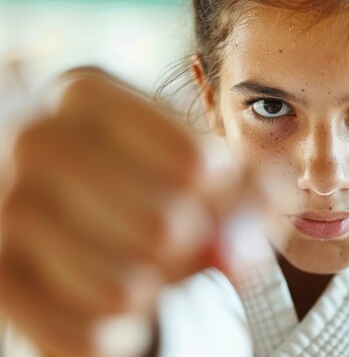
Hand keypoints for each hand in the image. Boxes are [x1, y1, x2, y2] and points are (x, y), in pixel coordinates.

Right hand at [0, 69, 232, 356]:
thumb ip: (243, 193)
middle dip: (192, 250)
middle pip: (164, 225)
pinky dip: (120, 333)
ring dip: (154, 293)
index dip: (226, 202)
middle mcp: (34, 139)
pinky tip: (114, 306)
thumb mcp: (195, 166)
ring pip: (124, 287)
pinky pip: (88, 335)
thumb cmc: (140, 176)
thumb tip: (249, 240)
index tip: (209, 201)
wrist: (61, 204)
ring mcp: (2, 209)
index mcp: (86, 91)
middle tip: (177, 246)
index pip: (198, 164)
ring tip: (143, 272)